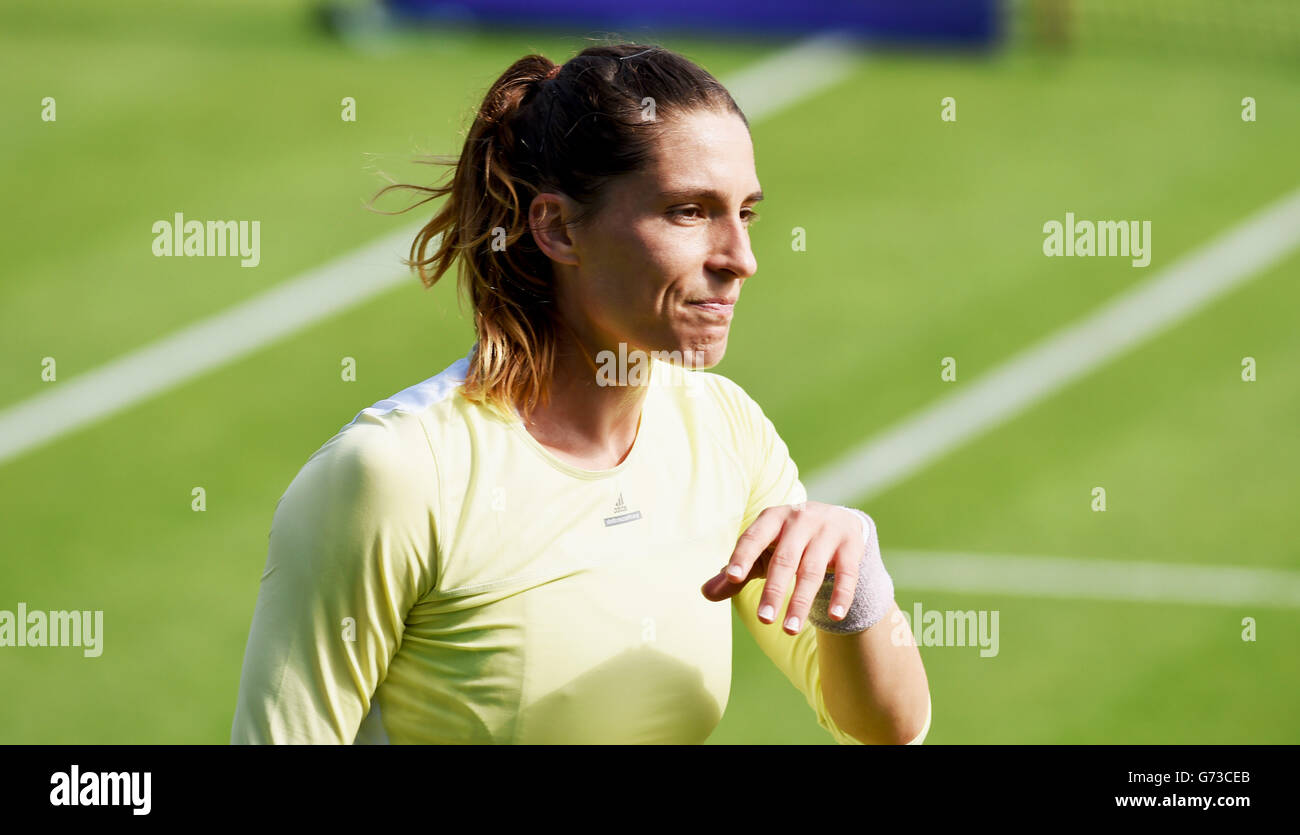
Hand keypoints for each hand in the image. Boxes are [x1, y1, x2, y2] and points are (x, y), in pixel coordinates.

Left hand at [699, 501, 864, 634]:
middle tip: (764, 619)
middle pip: (785, 559)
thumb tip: (705, 594)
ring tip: (789, 630)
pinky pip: (846, 574)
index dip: (743, 556)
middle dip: (774, 590)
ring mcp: (827, 531)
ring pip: (812, 570)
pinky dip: (841, 595)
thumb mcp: (762, 552)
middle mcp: (800, 520)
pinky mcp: (851, 545)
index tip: (732, 577)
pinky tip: (834, 617)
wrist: (838, 520)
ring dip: (801, 601)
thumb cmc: (788, 540)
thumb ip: (737, 572)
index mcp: (772, 518)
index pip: (754, 536)